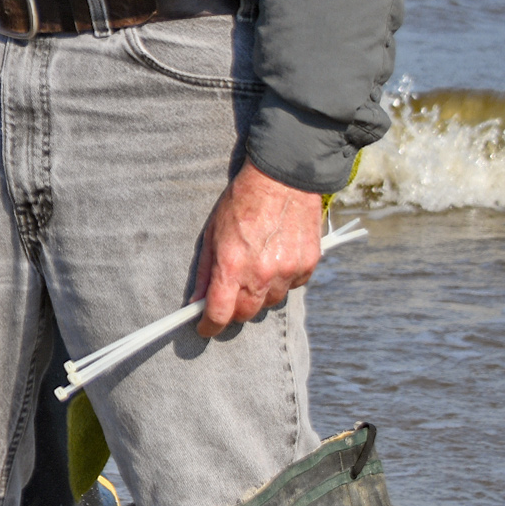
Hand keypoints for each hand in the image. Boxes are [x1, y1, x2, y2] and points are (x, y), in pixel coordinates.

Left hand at [189, 162, 325, 334]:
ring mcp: (288, 270)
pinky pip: (293, 287)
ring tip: (255, 270)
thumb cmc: (241, 201)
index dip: (209, 326)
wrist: (283, 178)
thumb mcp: (212, 232)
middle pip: (246, 314)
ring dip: (260, 295)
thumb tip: (196, 300)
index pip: (220, 313)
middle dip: (234, 311)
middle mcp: (262, 273)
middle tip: (228, 298)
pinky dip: (283, 281)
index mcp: (232, 265)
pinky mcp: (308, 264)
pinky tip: (276, 260)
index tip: (205, 327)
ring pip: (271, 302)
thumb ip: (204, 270)